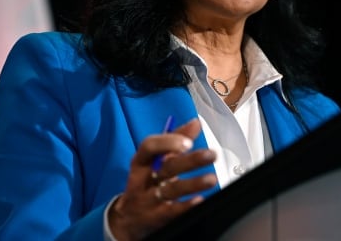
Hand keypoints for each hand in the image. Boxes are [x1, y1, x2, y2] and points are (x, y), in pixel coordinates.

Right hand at [108, 118, 216, 240]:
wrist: (129, 218)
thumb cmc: (146, 181)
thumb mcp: (155, 160)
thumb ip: (175, 139)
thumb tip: (196, 123)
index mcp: (141, 161)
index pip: (149, 147)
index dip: (168, 142)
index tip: (188, 142)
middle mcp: (143, 179)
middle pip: (166, 167)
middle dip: (190, 160)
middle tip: (211, 155)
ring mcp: (149, 199)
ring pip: (171, 190)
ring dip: (192, 184)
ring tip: (211, 179)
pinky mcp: (157, 217)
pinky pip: (172, 212)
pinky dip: (186, 206)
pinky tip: (199, 201)